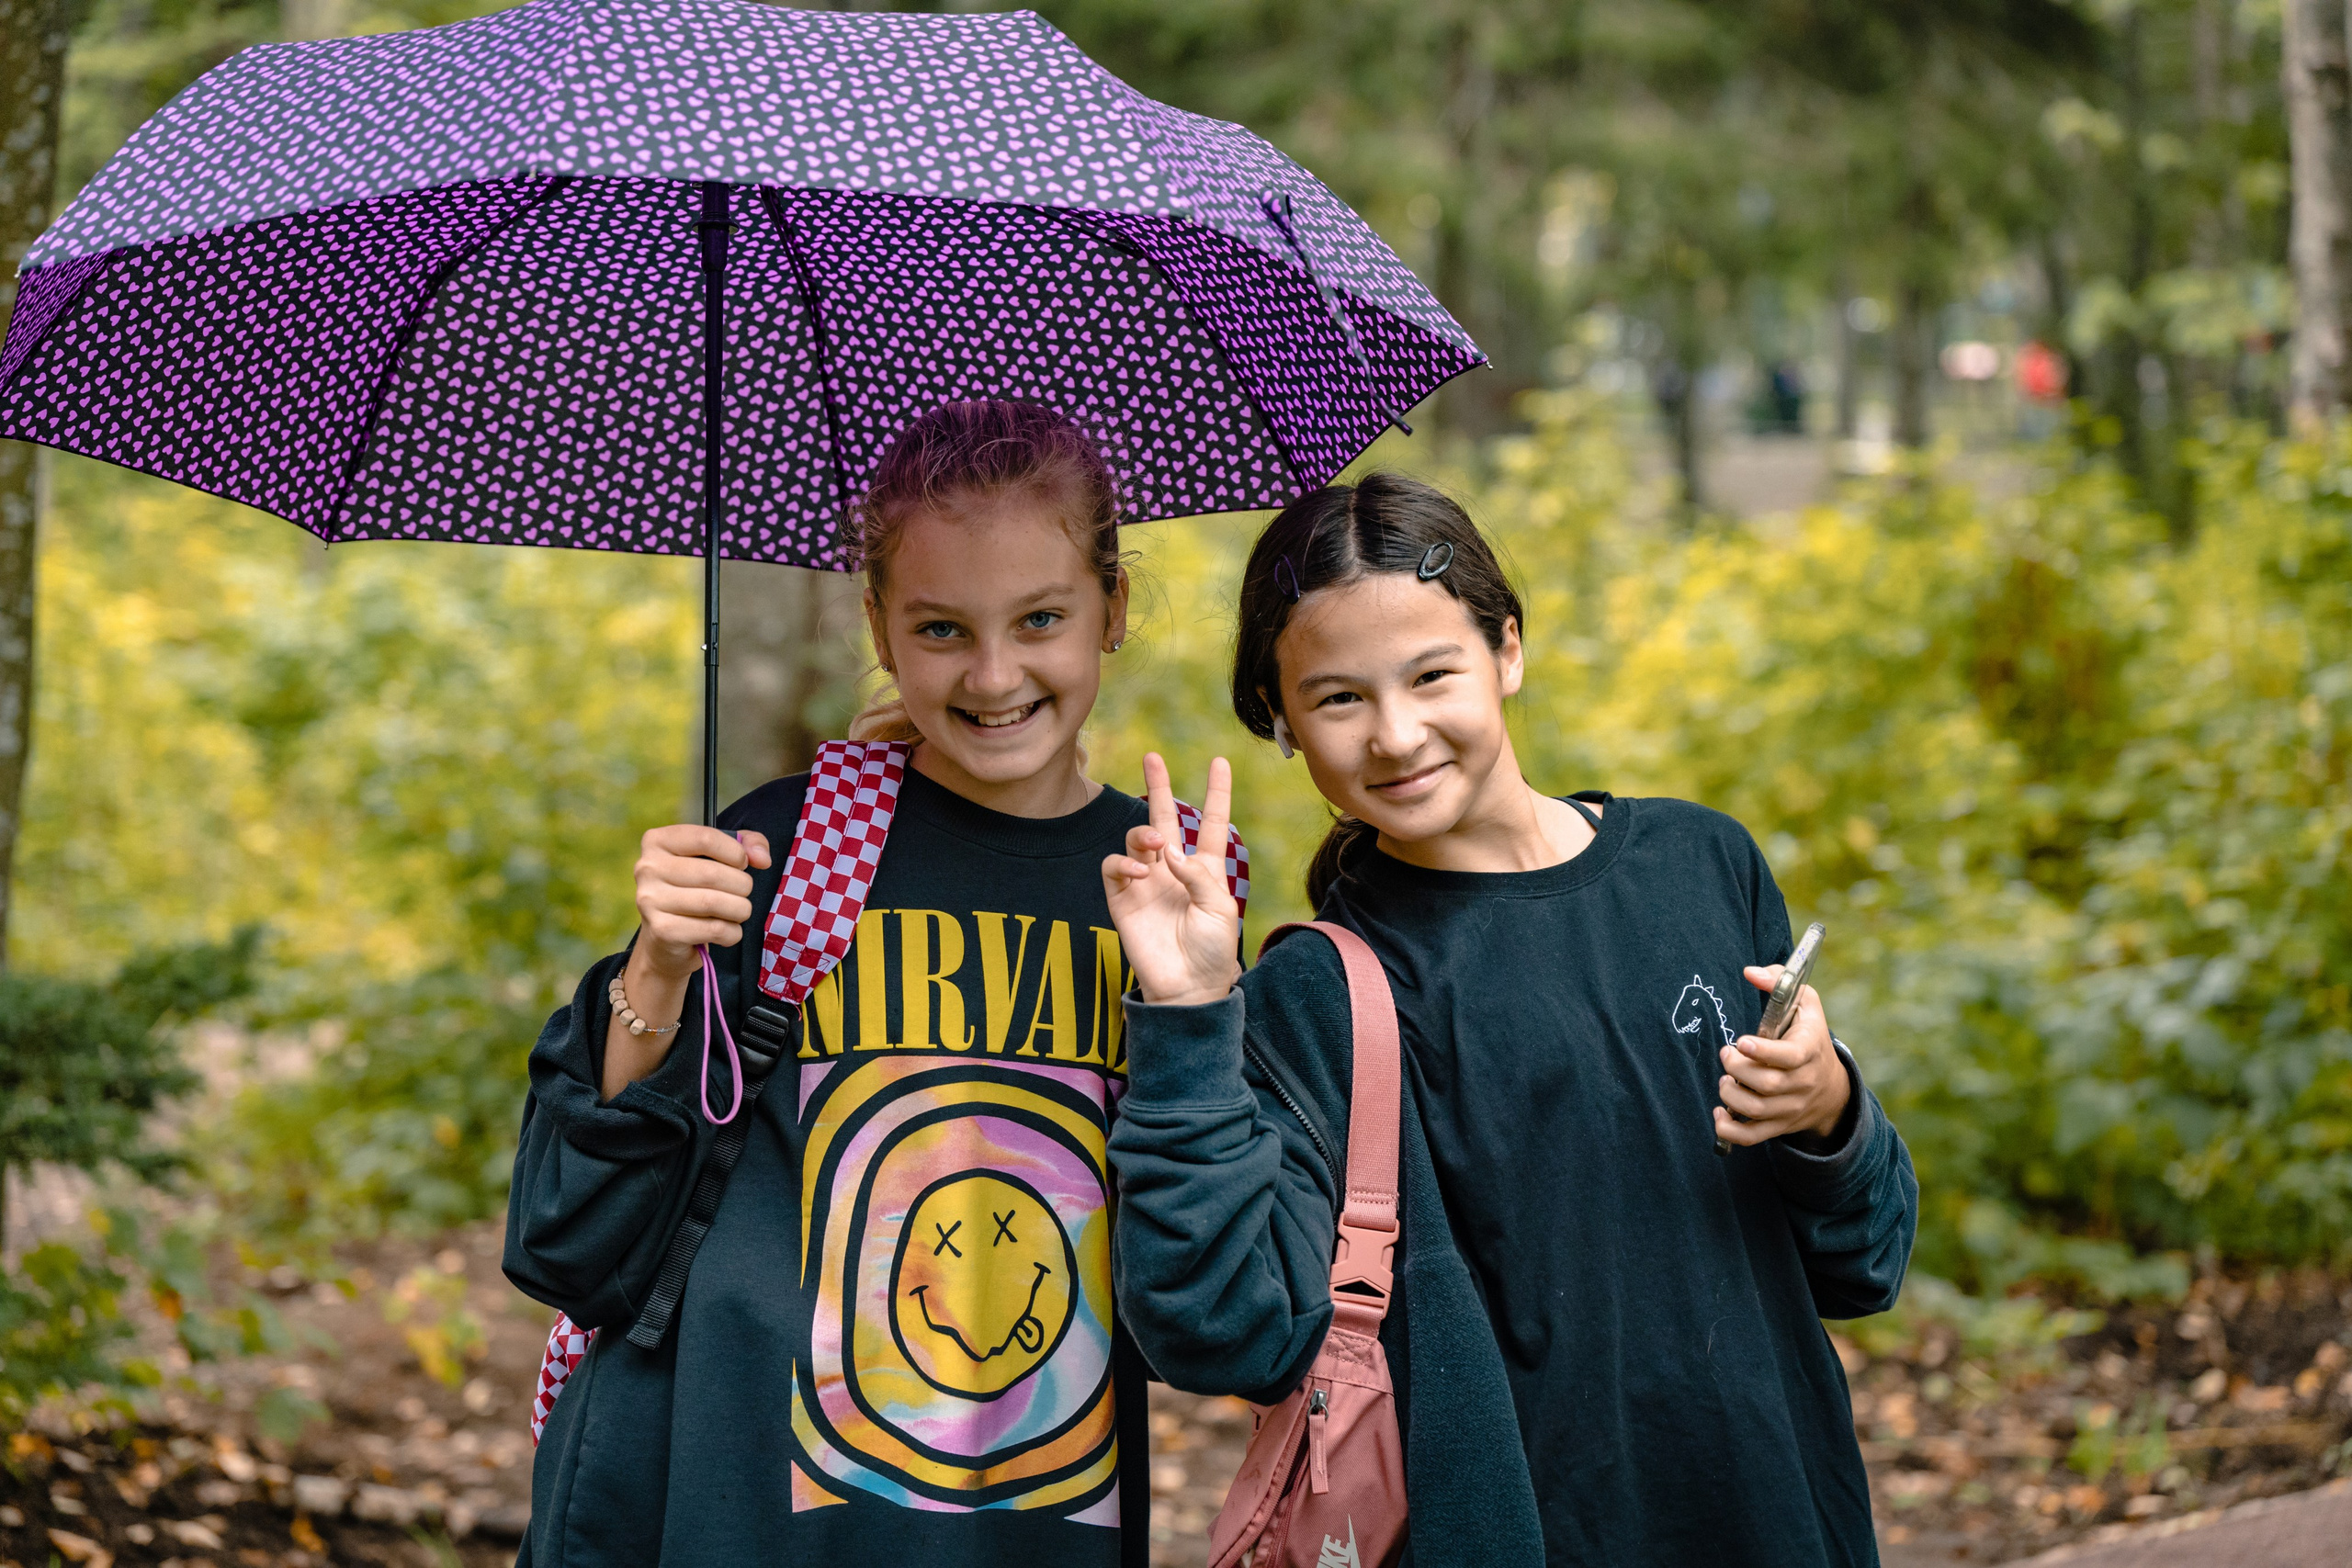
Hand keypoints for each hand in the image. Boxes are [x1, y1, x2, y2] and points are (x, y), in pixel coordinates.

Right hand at [630, 825, 773, 980]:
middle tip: (743, 892)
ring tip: (738, 911)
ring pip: (714, 903)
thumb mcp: (718, 857)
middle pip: (713, 873)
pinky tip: (726, 930)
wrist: (666, 939)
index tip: (743, 864)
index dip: (736, 852)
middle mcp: (647, 868)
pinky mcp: (662, 931)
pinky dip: (732, 932)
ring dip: (740, 909)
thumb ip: (746, 844)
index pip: (706, 838)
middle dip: (742, 885)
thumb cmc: (696, 888)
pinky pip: (714, 929)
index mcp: (658, 841)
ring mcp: (651, 900)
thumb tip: (762, 858)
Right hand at [1101, 753, 1241, 1007]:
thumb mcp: (1219, 909)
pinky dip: (1124, 863)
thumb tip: (1167, 849)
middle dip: (1158, 787)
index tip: (1220, 761)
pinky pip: (1115, 868)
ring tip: (1155, 846)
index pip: (1211, 823)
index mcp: (1204, 869)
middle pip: (1163, 818)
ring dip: (1143, 834)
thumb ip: (1197, 875)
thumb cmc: (1212, 951)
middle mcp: (1173, 870)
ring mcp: (1146, 883)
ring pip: (1136, 840)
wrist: (1188, 988)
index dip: (1216, 793)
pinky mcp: (1123, 900)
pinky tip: (1140, 873)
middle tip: (1152, 757)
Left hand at [1711, 965, 1850, 1146]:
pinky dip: (1729, 1130)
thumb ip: (1780, 981)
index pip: (1789, 1057)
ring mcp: (1791, 1108)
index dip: (1763, 1052)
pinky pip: (1752, 1137)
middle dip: (1736, 1069)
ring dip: (1730, 1094)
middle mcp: (1802, 1082)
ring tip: (1726, 1079)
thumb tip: (1750, 972)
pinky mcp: (1779, 1125)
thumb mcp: (1806, 1003)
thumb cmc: (1808, 1036)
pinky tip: (1719, 1112)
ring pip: (1756, 1110)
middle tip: (1727, 1054)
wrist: (1832, 1087)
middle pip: (1766, 1084)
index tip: (1741, 1042)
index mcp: (1809, 1050)